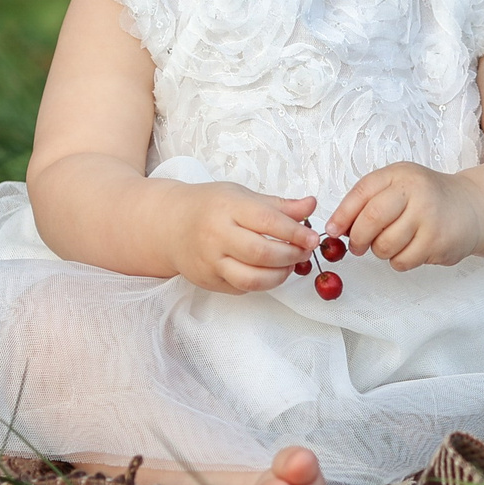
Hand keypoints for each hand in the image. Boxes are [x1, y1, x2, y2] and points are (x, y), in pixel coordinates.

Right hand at [169, 185, 317, 293]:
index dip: (296, 232)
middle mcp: (216, 236)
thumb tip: (311, 205)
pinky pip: (242, 288)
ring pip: (252, 279)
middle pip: (262, 253)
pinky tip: (269, 271)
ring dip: (280, 275)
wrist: (169, 226)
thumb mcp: (243, 196)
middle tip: (304, 251)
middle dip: (291, 255)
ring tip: (289, 265)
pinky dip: (262, 283)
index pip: (268, 222)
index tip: (313, 238)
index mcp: (227, 208)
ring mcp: (210, 262)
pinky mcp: (208, 281)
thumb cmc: (209, 207)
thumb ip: (279, 205)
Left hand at [330, 164, 483, 270]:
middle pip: (371, 220)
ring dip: (380, 251)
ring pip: (384, 246)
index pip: (362, 193)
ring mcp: (429, 218)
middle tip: (357, 245)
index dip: (342, 215)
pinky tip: (410, 248)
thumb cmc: (427, 197)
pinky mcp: (438, 243)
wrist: (472, 208)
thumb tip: (336, 227)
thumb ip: (368, 199)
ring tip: (392, 242)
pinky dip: (399, 260)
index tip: (333, 230)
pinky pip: (402, 261)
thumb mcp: (399, 185)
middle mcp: (416, 192)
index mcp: (401, 175)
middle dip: (357, 238)